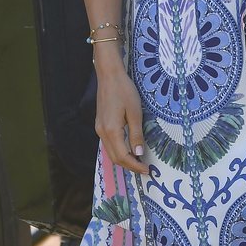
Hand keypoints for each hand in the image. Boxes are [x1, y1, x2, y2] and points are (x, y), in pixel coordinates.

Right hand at [94, 53, 149, 174]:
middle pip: (115, 157)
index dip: (135, 165)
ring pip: (110, 152)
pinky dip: (119, 151)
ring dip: (124, 159)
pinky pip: (109, 144)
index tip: (147, 170)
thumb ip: (136, 134)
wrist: (109, 76)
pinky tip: (129, 149)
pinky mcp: (100, 125)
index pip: (123, 156)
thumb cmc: (124, 91)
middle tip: (144, 169)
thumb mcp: (135, 113)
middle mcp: (102, 132)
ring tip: (138, 161)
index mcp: (111, 130)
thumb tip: (139, 153)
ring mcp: (99, 129)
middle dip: (129, 165)